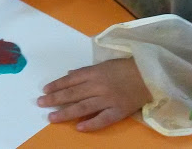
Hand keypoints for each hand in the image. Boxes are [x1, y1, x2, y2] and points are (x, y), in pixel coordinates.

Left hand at [37, 58, 151, 131]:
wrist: (151, 75)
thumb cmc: (126, 67)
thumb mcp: (104, 64)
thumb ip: (86, 71)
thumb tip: (69, 74)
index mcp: (95, 72)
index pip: (70, 80)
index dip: (56, 85)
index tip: (45, 90)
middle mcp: (98, 86)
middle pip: (72, 94)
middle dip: (55, 99)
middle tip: (41, 103)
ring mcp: (108, 99)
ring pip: (83, 107)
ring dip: (65, 112)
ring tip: (52, 117)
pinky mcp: (118, 111)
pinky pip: (102, 119)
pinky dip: (90, 124)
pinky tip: (78, 127)